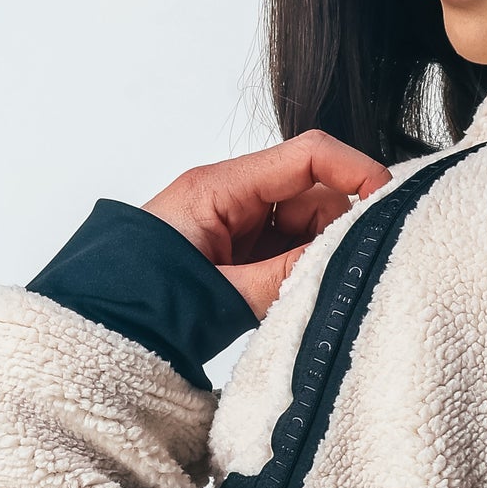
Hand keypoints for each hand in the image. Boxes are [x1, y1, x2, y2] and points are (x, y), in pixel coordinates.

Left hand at [144, 132, 390, 319]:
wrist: (97, 332)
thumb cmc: (140, 301)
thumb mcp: (221, 292)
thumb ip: (285, 277)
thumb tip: (343, 264)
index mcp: (220, 188)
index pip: (306, 155)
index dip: (355, 170)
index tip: (389, 201)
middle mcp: (232, 198)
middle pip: (312, 194)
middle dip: (336, 230)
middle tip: (341, 272)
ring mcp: (236, 226)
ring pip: (305, 227)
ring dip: (317, 257)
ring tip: (303, 295)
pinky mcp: (238, 254)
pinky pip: (287, 251)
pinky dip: (300, 271)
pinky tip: (293, 299)